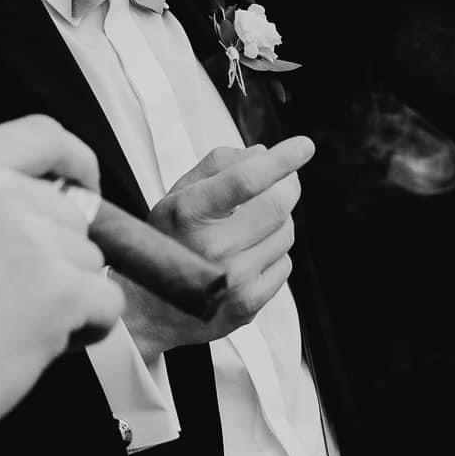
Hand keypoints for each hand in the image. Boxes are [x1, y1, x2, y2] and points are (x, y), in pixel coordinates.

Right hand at [0, 115, 123, 455]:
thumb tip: (56, 209)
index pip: (43, 134)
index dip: (74, 162)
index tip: (81, 188)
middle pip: (71, 213)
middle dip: (57, 258)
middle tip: (5, 301)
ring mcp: (31, 237)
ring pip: (90, 261)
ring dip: (67, 297)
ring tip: (5, 326)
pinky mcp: (59, 290)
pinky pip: (107, 301)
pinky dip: (85, 329)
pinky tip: (32, 346)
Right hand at [115, 136, 315, 359]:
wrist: (150, 309)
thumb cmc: (168, 241)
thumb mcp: (177, 195)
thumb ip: (217, 165)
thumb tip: (262, 153)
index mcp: (189, 213)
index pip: (246, 180)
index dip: (280, 160)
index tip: (304, 146)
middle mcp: (212, 248)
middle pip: (278, 205)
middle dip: (287, 186)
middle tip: (283, 181)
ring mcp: (232, 281)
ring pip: (286, 233)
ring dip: (279, 221)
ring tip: (251, 225)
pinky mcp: (248, 306)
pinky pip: (284, 264)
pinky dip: (274, 253)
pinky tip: (248, 255)